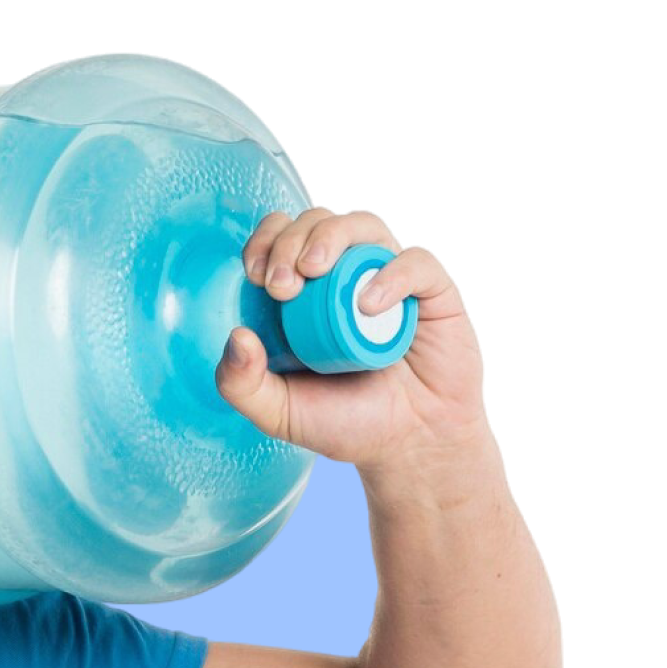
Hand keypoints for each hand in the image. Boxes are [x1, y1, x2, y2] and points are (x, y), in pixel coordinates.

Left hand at [215, 206, 488, 471]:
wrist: (410, 445)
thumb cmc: (344, 422)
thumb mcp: (278, 412)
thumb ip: (242, 383)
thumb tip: (235, 336)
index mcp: (304, 295)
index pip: (281, 240)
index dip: (265, 241)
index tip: (254, 273)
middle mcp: (345, 277)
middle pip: (317, 222)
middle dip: (290, 241)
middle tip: (280, 285)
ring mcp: (388, 278)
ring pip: (363, 225)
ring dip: (332, 237)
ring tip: (314, 271)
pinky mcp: (431, 291)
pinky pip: (415, 261)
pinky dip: (390, 274)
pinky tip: (367, 304)